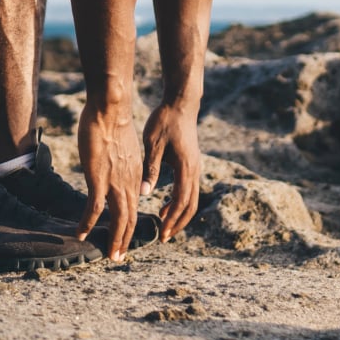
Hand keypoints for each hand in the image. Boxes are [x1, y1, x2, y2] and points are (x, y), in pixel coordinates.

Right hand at [76, 101, 141, 260]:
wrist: (111, 108)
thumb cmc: (114, 121)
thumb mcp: (124, 148)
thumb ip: (125, 163)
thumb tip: (120, 168)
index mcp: (135, 176)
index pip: (134, 207)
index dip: (130, 225)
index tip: (124, 237)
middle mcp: (129, 182)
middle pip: (130, 218)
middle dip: (125, 240)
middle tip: (119, 257)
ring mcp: (114, 181)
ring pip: (118, 219)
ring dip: (114, 240)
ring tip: (110, 256)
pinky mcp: (99, 178)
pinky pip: (94, 208)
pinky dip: (88, 223)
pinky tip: (81, 234)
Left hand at [141, 102, 203, 239]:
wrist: (181, 102)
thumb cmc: (165, 120)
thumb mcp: (153, 143)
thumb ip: (150, 168)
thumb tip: (144, 193)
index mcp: (185, 167)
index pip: (180, 201)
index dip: (171, 219)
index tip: (161, 234)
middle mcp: (194, 169)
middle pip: (191, 205)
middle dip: (178, 223)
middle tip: (164, 237)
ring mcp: (195, 166)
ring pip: (192, 198)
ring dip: (180, 214)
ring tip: (164, 226)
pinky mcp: (192, 162)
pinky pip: (189, 189)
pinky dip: (180, 202)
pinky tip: (165, 206)